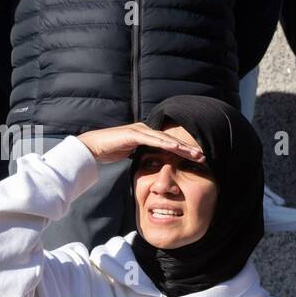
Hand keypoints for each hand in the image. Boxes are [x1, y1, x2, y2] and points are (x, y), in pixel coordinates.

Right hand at [76, 122, 203, 164]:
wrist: (91, 147)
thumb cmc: (109, 151)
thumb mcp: (131, 155)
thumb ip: (142, 156)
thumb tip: (152, 166)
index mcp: (146, 136)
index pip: (169, 144)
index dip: (184, 151)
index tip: (197, 160)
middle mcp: (145, 131)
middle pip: (171, 140)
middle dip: (188, 149)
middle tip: (203, 157)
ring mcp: (139, 130)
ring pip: (165, 139)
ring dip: (182, 147)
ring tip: (195, 154)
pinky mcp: (132, 133)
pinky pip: (152, 139)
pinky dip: (165, 143)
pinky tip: (177, 148)